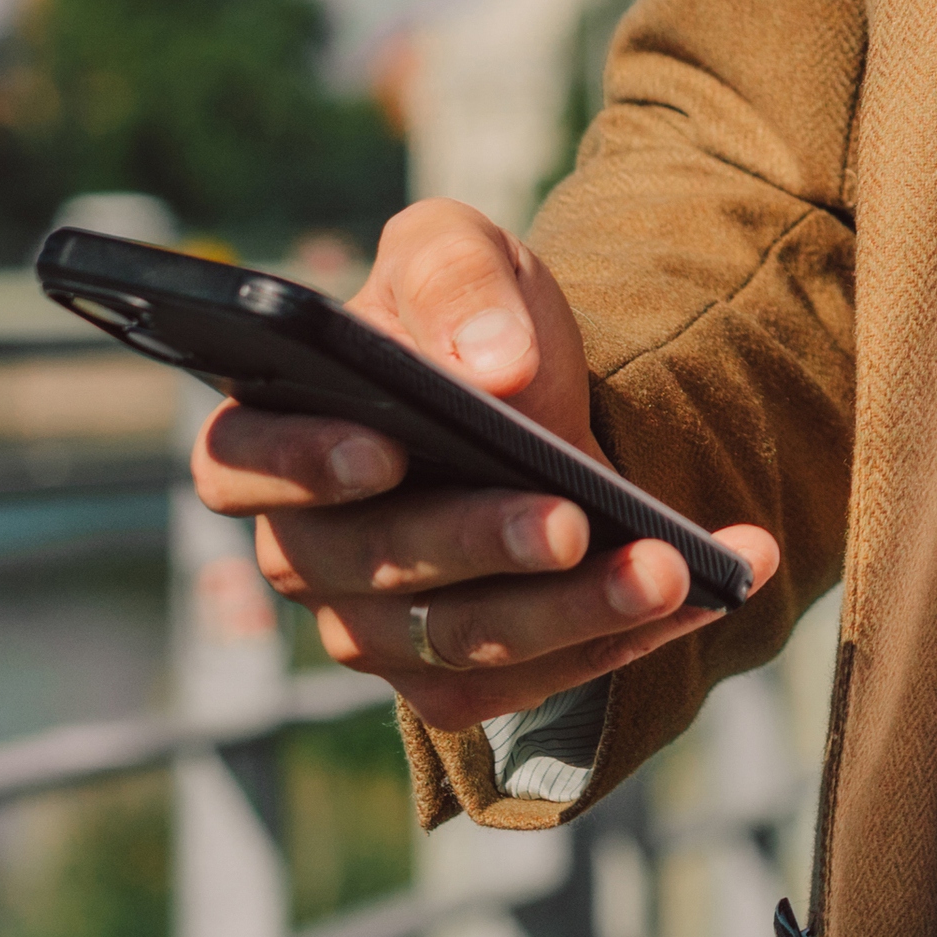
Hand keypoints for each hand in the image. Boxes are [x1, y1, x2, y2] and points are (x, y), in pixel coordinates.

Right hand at [186, 199, 780, 737]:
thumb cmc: (466, 314)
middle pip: (376, 566)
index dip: (299, 466)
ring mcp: (373, 627)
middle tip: (574, 519)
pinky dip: (618, 640)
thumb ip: (457, 280)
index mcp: (271, 435)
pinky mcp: (453, 677)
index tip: (385, 451)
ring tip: (670, 567)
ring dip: (574, 609)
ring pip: (462, 642)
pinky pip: (527, 685)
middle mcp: (306, 549)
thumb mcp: (460, 252)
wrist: (539, 385)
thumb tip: (491, 364)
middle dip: (484, 542)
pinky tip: (698, 593)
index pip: (238, 465)